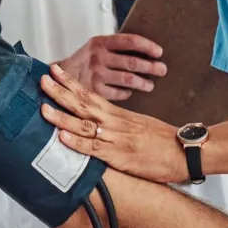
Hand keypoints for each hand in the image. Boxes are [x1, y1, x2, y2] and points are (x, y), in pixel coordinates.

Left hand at [40, 63, 187, 183]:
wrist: (184, 151)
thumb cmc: (162, 140)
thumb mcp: (138, 126)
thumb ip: (118, 123)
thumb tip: (99, 123)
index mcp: (118, 114)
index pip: (90, 94)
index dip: (70, 83)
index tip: (55, 71)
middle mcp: (114, 122)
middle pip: (83, 103)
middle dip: (60, 91)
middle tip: (42, 79)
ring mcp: (116, 138)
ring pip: (84, 124)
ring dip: (62, 116)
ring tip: (43, 108)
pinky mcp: (120, 156)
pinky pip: (95, 148)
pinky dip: (77, 142)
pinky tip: (62, 137)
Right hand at [58, 34, 166, 100]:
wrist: (57, 77)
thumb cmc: (82, 62)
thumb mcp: (96, 47)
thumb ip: (115, 47)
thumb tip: (144, 50)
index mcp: (101, 42)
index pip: (130, 41)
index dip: (147, 46)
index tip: (158, 52)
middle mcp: (99, 56)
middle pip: (133, 62)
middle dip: (151, 66)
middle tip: (162, 69)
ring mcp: (96, 74)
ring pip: (128, 79)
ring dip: (143, 82)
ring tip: (150, 85)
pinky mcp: (94, 91)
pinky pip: (118, 93)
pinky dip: (127, 93)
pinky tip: (130, 92)